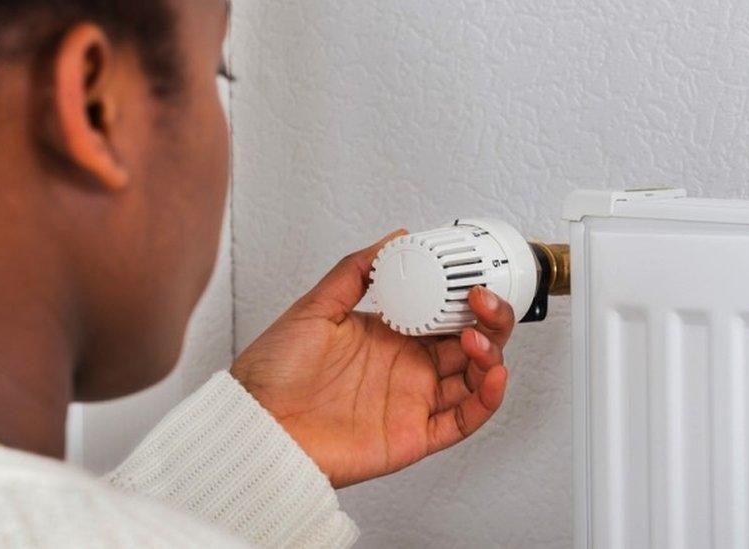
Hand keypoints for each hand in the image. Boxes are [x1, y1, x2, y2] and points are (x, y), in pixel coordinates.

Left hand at [231, 231, 513, 487]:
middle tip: (483, 301)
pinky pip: (463, 420)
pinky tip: (493, 376)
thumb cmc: (273, 373)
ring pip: (474, 379)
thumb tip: (394, 240)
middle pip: (469, 343)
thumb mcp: (315, 307)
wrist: (255, 423)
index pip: (444, 313)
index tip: (473, 278)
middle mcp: (407, 367)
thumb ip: (356, 271)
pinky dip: (487, 400)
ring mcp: (413, 401)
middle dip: (489, 320)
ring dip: (490, 356)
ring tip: (481, 337)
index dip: (465, 297)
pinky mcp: (414, 435)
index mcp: (389, 336)